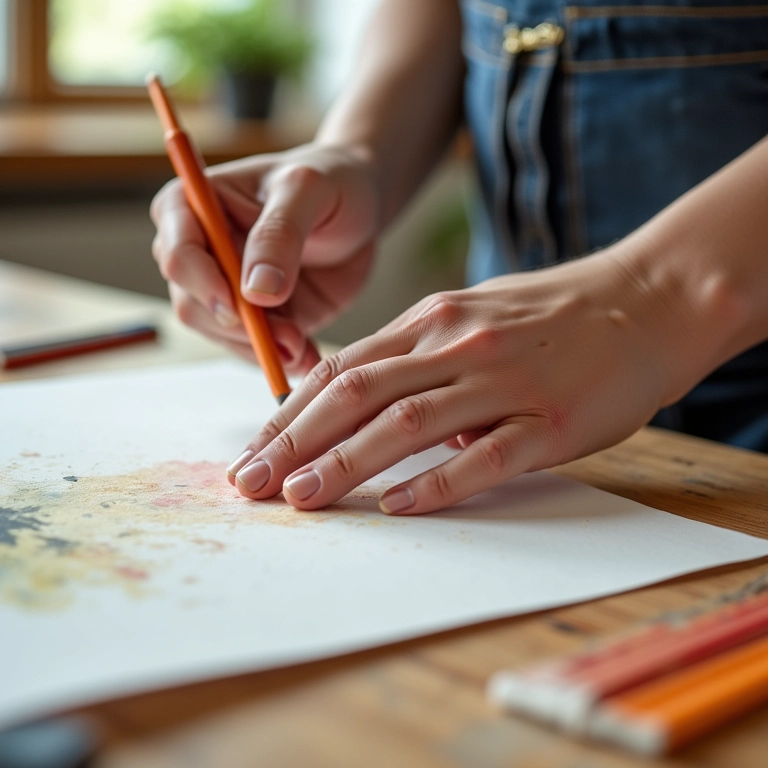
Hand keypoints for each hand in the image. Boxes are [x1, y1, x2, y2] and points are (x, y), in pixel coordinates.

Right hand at [150, 143, 378, 374]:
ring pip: (222, 335)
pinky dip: (280, 359)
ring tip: (303, 345)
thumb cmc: (329, 180)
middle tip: (289, 335)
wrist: (361, 206)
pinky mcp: (257, 317)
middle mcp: (200, 252)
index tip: (239, 305)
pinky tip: (308, 355)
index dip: (203, 285)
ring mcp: (226, 289)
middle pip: (193, 304)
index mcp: (191, 206)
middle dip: (239, 328)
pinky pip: (255, 350)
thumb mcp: (308, 190)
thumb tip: (256, 291)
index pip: (177, 253)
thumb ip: (280, 234)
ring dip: (262, 348)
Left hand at [226, 247, 693, 514]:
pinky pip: (483, 457)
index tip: (257, 446)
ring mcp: (504, 382)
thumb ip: (418, 355)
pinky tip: (395, 507)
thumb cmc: (552, 314)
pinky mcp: (550, 422)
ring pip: (406, 424)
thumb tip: (367, 405)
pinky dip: (434, 483)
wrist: (646, 300)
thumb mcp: (472, 314)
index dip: (292, 411)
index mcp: (433, 320)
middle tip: (250, 482)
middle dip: (294, 441)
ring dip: (345, 463)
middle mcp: (458, 344)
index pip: (344, 367)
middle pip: (357, 394)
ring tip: (300, 498)